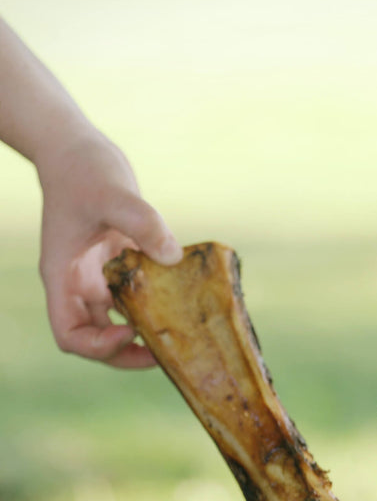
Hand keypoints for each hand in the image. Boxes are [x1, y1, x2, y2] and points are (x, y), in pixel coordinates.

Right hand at [36, 128, 181, 367]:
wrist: (77, 149)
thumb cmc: (84, 170)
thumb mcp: (114, 194)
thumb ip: (143, 223)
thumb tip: (174, 256)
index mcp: (64, 276)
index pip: (70, 333)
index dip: (98, 345)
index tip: (130, 332)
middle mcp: (79, 281)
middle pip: (96, 336)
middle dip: (128, 350)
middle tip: (168, 352)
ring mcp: (98, 273)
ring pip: (118, 317)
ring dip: (146, 327)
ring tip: (182, 332)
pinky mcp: (119, 260)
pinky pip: (137, 291)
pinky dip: (158, 299)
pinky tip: (187, 296)